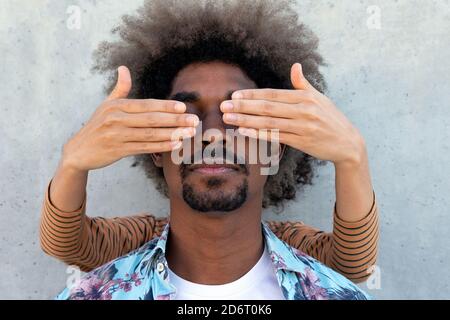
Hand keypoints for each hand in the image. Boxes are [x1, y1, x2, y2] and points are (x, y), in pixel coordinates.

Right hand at [61, 66, 198, 172]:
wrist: (78, 151)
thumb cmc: (96, 126)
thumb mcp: (105, 105)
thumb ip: (119, 89)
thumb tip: (123, 68)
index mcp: (116, 106)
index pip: (146, 105)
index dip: (165, 106)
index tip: (183, 108)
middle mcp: (116, 119)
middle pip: (151, 119)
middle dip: (175, 120)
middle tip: (194, 121)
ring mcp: (116, 135)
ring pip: (150, 135)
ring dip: (172, 134)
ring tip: (189, 133)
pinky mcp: (117, 150)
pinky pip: (143, 148)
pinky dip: (161, 146)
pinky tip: (176, 145)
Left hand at [221, 63, 365, 166]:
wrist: (348, 143)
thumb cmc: (331, 118)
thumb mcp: (320, 98)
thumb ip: (303, 84)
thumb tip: (295, 66)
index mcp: (305, 97)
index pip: (273, 94)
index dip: (252, 95)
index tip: (235, 96)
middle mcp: (303, 110)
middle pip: (267, 107)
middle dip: (243, 107)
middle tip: (223, 106)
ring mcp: (303, 126)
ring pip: (269, 122)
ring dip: (246, 120)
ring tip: (228, 119)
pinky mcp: (302, 142)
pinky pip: (277, 137)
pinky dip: (259, 134)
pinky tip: (244, 132)